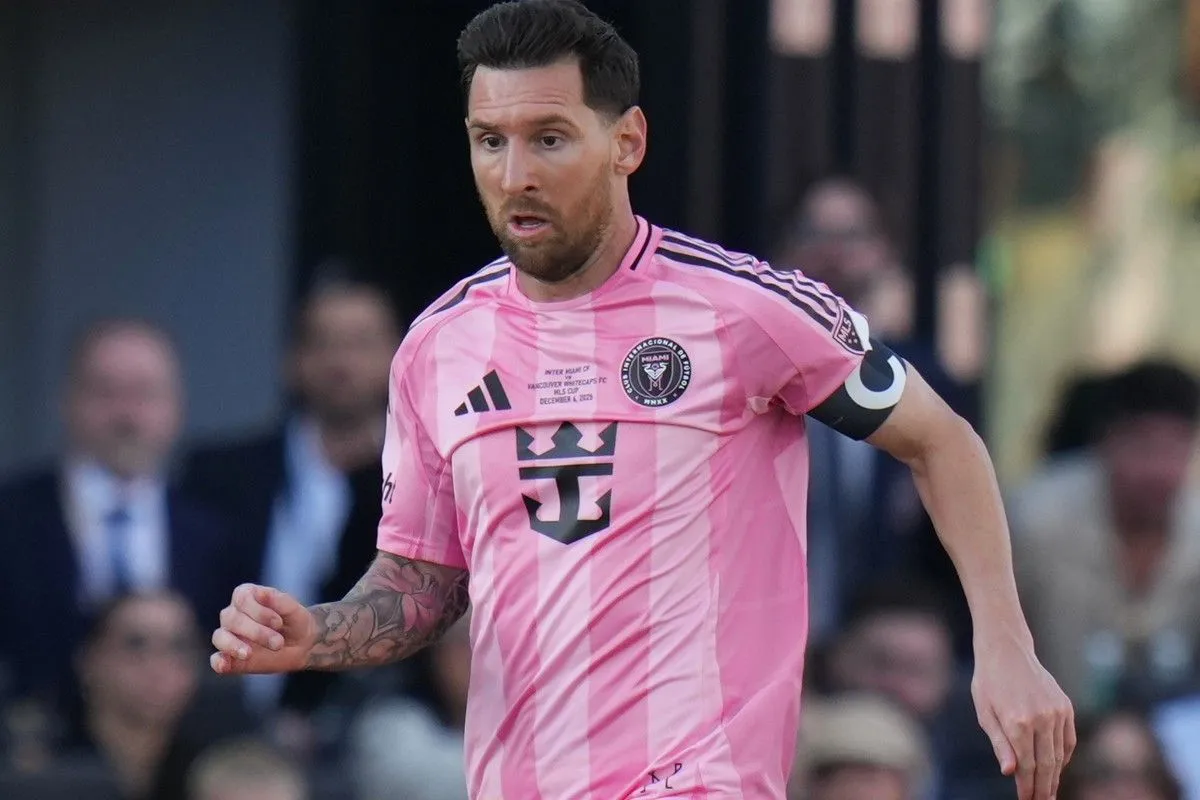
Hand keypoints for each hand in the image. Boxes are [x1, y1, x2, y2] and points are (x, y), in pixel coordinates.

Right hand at [210, 584, 315, 674]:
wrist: (302, 645)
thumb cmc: (296, 622)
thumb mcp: (294, 610)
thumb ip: (279, 600)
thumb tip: (261, 593)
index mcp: (246, 596)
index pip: (241, 598)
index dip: (259, 611)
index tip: (279, 623)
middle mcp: (233, 614)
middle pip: (232, 619)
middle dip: (256, 632)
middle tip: (279, 643)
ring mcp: (229, 636)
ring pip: (220, 637)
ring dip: (234, 646)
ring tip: (249, 654)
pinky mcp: (230, 658)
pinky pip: (216, 660)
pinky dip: (218, 662)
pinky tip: (225, 665)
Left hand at [972, 632, 1075, 799]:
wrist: (1007, 649)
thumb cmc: (989, 681)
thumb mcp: (984, 711)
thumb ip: (999, 743)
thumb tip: (1009, 772)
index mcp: (1018, 721)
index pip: (1026, 765)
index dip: (1026, 786)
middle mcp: (1041, 718)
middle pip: (1046, 764)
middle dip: (1043, 787)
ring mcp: (1057, 712)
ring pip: (1060, 754)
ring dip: (1056, 776)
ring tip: (1049, 791)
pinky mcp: (1065, 706)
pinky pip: (1069, 739)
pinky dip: (1064, 757)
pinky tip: (1057, 768)